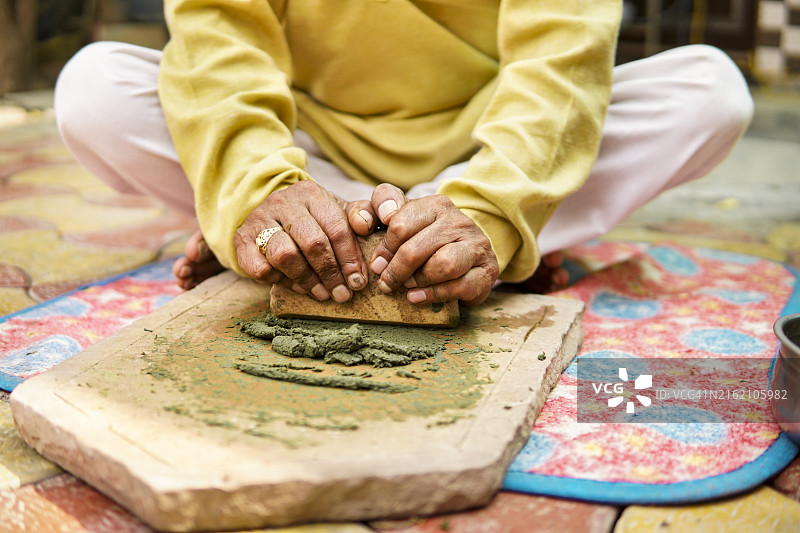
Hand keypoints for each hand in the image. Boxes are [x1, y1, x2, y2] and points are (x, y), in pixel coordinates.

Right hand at [234, 180, 368, 302]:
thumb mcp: (337, 211)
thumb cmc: (313, 217)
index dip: (349, 258)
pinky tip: (297, 286)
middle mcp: (284, 202)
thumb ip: (361, 215)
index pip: (336, 228)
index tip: (358, 282)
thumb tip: (367, 225)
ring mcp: (259, 220)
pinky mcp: (242, 239)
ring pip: (285, 255)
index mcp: (312, 194)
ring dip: (307, 280)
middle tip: (341, 294)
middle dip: (330, 273)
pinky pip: (261, 268)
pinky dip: (281, 281)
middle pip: (312, 243)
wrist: (271, 213)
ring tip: (322, 293)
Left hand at [346, 184, 498, 306]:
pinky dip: (434, 295)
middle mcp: (459, 221)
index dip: (384, 248)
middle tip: (385, 283)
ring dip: (418, 281)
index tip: (376, 264)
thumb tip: (362, 222)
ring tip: (406, 288)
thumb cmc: (428, 239)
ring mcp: (476, 245)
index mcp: (436, 205)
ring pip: (442, 265)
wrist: (470, 256)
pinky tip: (417, 297)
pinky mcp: (487, 271)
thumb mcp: (405, 219)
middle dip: (396, 270)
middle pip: (417, 248)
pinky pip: (459, 286)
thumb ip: (378, 208)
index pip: (401, 224)